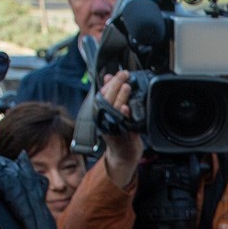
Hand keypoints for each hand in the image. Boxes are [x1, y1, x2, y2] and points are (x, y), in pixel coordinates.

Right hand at [99, 71, 143, 188]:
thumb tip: (108, 77)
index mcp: (101, 113)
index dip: (110, 82)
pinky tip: (126, 108)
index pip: (102, 93)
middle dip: (115, 85)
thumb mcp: (112, 112)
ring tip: (126, 86)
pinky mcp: (122, 136)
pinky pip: (123, 124)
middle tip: (124, 75)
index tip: (118, 73)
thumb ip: (110, 95)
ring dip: (120, 97)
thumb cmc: (119, 133)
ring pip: (114, 109)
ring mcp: (113, 127)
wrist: (123, 155)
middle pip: (106, 99)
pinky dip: (123, 115)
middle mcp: (105, 120)